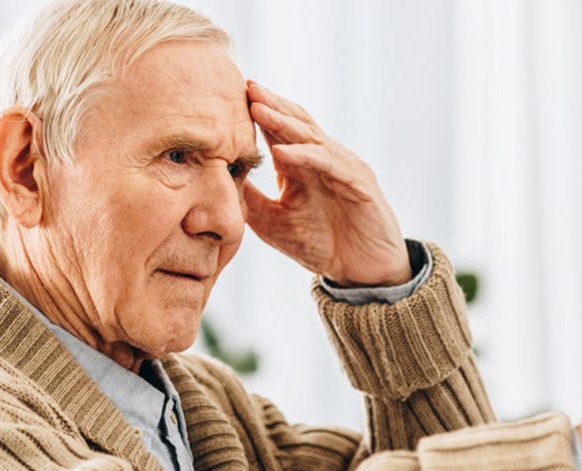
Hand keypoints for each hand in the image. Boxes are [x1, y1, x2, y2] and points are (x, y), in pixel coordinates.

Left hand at [242, 81, 410, 287]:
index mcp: (304, 166)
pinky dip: (305, 157)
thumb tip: (217, 181)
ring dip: (283, 122)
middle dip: (270, 104)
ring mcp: (343, 168)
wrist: (364, 273)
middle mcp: (324, 160)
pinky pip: (330, 165)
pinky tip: (281, 152)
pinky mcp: (359, 185)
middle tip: (245, 86)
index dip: (257, 113)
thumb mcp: (274, 223)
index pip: (279, 131)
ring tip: (257, 108)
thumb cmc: (323, 246)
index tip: (229, 97)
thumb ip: (251, 200)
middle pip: (296, 123)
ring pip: (311, 138)